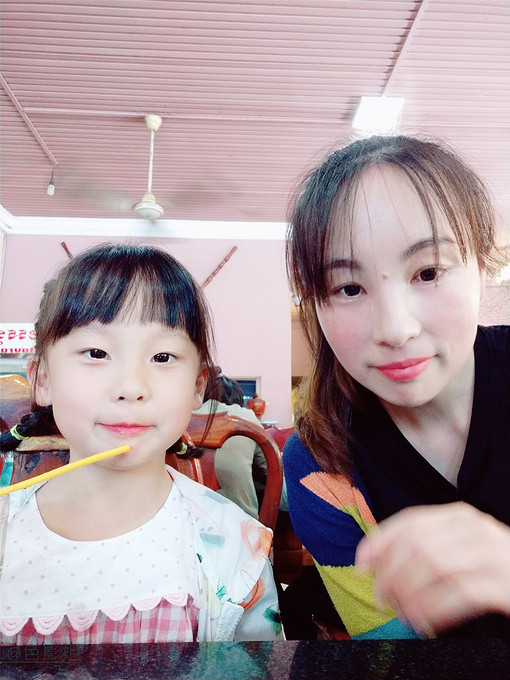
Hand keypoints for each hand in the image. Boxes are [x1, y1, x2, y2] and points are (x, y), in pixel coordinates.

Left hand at [355, 502, 509, 635]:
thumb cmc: (495, 570)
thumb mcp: (463, 548)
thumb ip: (430, 546)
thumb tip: (377, 562)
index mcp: (460, 516)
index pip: (410, 521)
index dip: (380, 542)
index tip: (361, 565)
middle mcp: (476, 528)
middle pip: (418, 544)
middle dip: (391, 573)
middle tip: (380, 598)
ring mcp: (493, 554)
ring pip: (435, 566)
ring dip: (410, 594)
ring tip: (401, 614)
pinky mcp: (505, 584)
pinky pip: (460, 594)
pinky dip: (435, 609)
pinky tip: (424, 623)